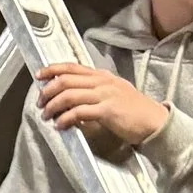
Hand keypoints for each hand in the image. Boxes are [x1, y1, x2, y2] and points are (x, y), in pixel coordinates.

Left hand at [34, 61, 167, 153]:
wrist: (154, 122)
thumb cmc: (134, 111)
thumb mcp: (113, 94)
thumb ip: (94, 92)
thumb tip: (71, 98)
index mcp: (102, 76)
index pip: (73, 67)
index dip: (52, 69)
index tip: (38, 75)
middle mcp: (102, 82)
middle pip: (66, 79)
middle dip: (48, 90)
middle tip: (40, 102)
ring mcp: (105, 95)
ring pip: (70, 95)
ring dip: (53, 106)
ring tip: (46, 116)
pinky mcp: (107, 111)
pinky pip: (79, 112)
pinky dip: (66, 119)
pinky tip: (60, 125)